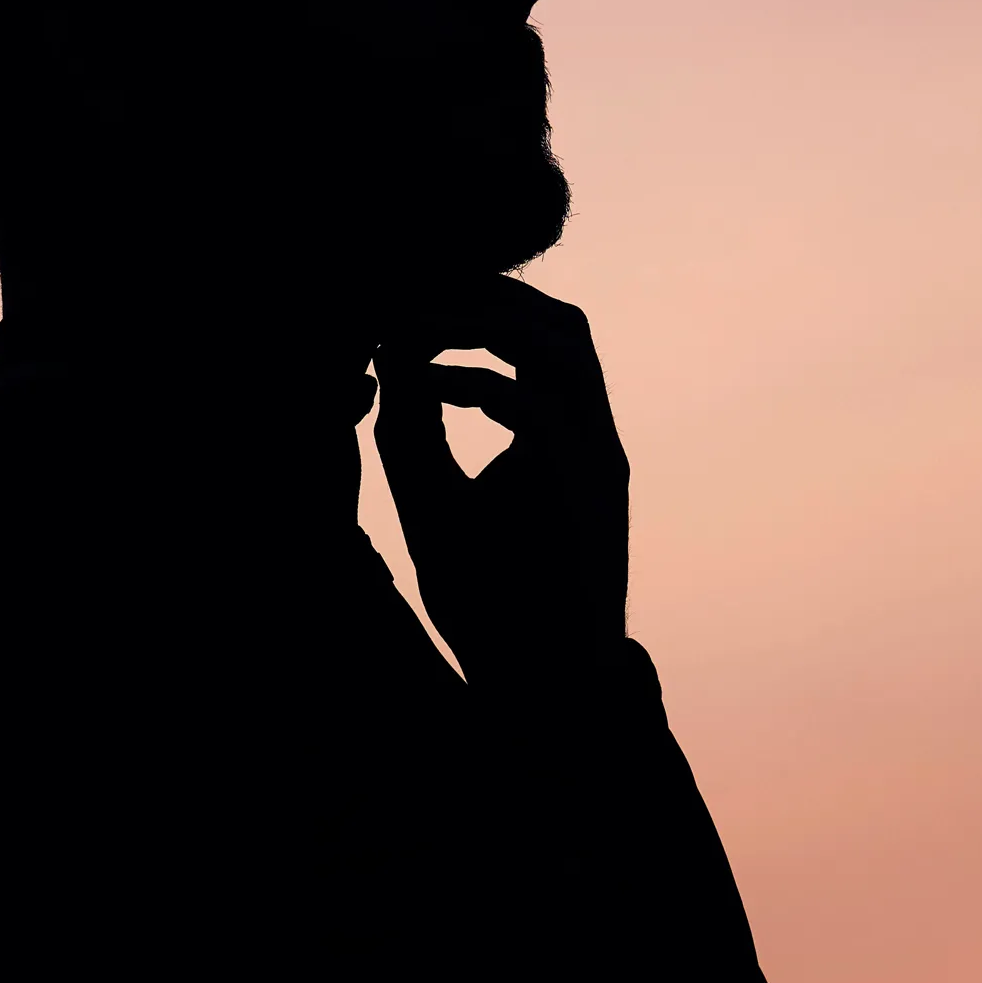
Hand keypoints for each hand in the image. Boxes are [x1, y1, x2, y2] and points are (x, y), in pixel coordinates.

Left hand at [373, 279, 629, 688]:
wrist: (545, 691)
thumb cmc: (494, 608)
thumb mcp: (436, 500)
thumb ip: (415, 430)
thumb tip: (382, 354)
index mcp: (567, 438)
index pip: (539, 335)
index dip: (477, 301)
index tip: (403, 293)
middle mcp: (594, 440)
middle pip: (561, 324)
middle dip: (483, 293)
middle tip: (406, 291)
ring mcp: (598, 464)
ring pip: (562, 349)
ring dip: (483, 323)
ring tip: (412, 323)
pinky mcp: (589, 498)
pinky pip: (545, 414)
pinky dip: (482, 388)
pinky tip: (427, 389)